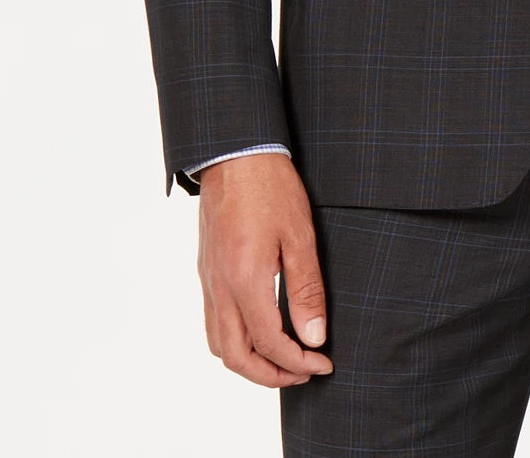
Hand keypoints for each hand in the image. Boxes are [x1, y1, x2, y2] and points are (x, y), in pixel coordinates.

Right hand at [196, 153, 334, 387]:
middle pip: (236, 358)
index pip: (270, 343)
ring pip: (219, 345)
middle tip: (304, 372)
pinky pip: (213, 323)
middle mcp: (220, 287)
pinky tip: (259, 331)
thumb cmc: (271, 188)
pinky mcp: (206, 272)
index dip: (298, 362)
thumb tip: (314, 337)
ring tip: (283, 359)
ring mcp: (208, 281)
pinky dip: (234, 342)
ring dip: (249, 363)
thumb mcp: (299, 235)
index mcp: (245, 280)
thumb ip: (305, 290)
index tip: (323, 364)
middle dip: (271, 376)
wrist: (235, 154)